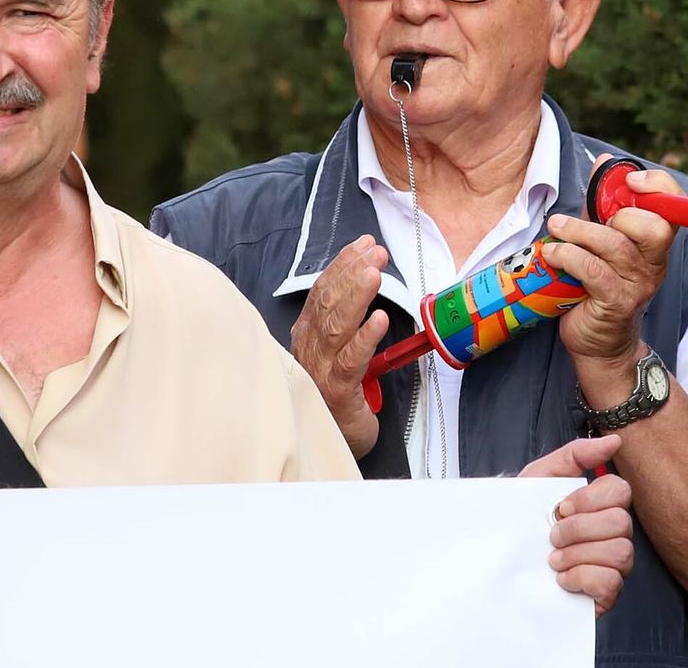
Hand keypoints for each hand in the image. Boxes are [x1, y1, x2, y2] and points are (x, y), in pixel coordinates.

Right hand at [289, 235, 390, 457]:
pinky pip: (351, 360)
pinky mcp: (338, 391)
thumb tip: (362, 285)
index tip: (364, 245)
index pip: (323, 291)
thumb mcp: (337, 352)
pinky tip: (379, 320)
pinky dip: (365, 338)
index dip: (343, 265)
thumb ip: (344, 324)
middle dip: (352, 272)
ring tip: (374, 273)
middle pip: (329, 302)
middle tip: (376, 252)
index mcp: (309, 334)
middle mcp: (310, 347)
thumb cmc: (337, 396)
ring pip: (337, 325)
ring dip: (356, 296)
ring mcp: (321, 368)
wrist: (332, 442)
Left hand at [520, 435, 634, 616]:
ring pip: (620, 552)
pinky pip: (611, 582)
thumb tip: (613, 441)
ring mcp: (612, 565)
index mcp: (600, 505)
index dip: (589, 499)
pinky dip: (581, 579)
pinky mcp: (605, 594)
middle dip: (578, 529)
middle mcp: (612, 534)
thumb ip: (574, 455)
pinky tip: (562, 579)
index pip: (621, 490)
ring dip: (576, 554)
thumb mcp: (540, 477)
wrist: (498, 558)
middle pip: (622, 523)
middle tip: (552, 535)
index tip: (561, 507)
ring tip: (553, 559)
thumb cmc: (521, 515)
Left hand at [543, 160, 680, 364]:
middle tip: (591, 218)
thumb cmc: (596, 286)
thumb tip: (601, 162)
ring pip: (615, 245)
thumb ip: (600, 204)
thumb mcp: (599, 240)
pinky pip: (593, 270)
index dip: (658, 186)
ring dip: (578, 232)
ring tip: (555, 229)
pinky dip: (567, 255)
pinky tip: (550, 254)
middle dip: (617, 213)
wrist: (598, 343)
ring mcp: (638, 284)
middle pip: (653, 225)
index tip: (629, 178)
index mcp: (654, 243)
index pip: (673, 205)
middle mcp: (654, 262)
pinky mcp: (617, 302)